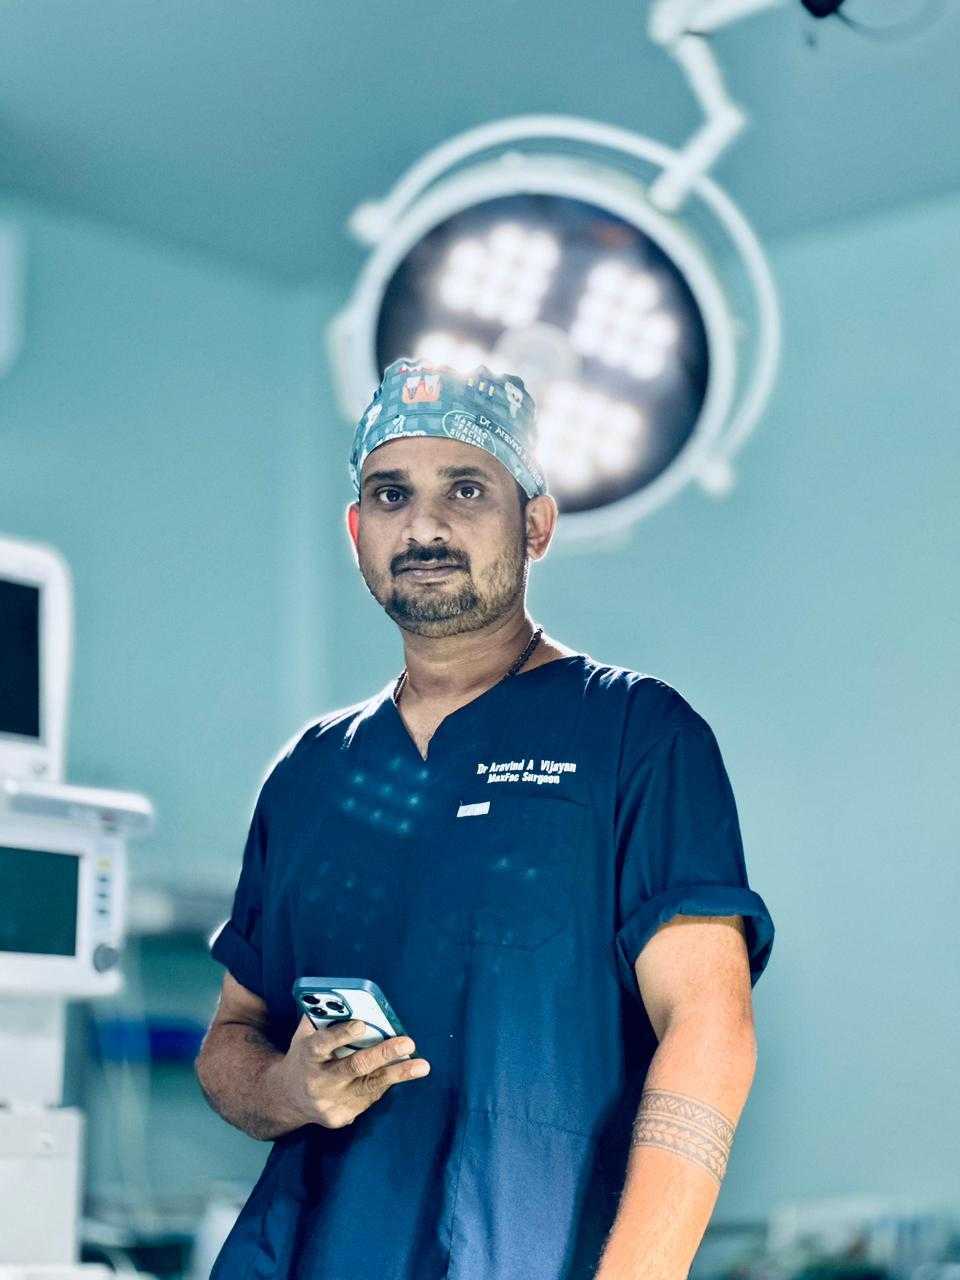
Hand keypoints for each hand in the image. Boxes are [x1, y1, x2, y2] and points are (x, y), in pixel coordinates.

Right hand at [267, 1015, 430, 1129]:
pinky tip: (400, 1072)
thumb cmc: (305, 1056)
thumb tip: (351, 1001)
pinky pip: (369, 1098)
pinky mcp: (340, 1118)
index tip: (362, 1025)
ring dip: (398, 1074)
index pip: (322, 1044)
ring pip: (369, 1087)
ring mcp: (329, 1103)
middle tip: (408, 1043)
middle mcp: (318, 1081)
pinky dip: (385, 1083)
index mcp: (307, 1055)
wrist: (287, 1097)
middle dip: (383, 1054)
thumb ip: (323, 1017)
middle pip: (354, 1067)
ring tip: (422, 1066)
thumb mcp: (305, 1035)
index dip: (342, 1034)